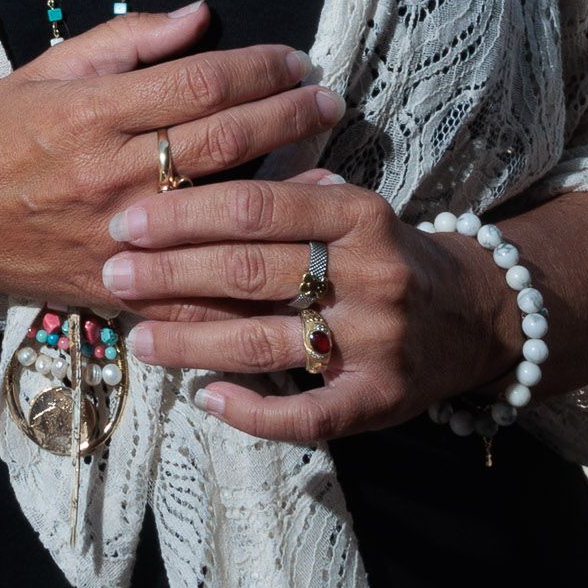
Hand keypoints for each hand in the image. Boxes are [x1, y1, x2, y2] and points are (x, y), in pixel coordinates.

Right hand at [0, 4, 346, 312]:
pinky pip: (191, 291)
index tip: (297, 60)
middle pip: (222, 139)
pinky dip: (243, 279)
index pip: (198, 82)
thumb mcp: (47, 69)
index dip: (259, 67)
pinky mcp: (110, 286)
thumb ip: (128, 40)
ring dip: (286, 189)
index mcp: (91, 111)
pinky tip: (284, 261)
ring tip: (331, 169)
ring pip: (219, 211)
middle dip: (290, 115)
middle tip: (331, 101)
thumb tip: (202, 15)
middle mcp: (107, 173)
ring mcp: (113, 236)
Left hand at [99, 169, 516, 444]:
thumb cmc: (387, 255)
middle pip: (251, 271)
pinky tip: (206, 398)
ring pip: (264, 342)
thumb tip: (201, 174)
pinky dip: (251, 410)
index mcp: (359, 214)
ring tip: (137, 338)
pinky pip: (306, 414)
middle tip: (113, 273)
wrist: (475, 316)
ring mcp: (377, 342)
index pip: (256, 207)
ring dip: (190, 342)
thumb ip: (290, 196)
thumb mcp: (352, 209)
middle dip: (171, 272)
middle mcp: (371, 275)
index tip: (127, 219)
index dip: (184, 212)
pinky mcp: (380, 400)